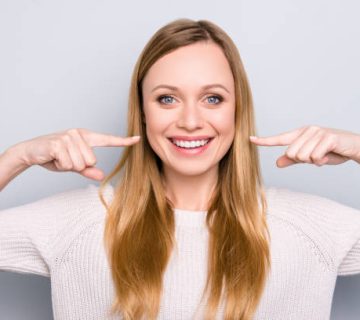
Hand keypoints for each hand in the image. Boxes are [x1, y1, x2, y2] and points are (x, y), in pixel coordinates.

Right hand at [14, 128, 140, 180]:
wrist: (30, 152)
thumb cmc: (54, 157)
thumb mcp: (74, 165)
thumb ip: (88, 170)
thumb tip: (102, 176)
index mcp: (86, 137)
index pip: (108, 140)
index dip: (123, 141)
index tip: (137, 139)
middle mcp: (79, 134)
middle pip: (92, 160)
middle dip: (78, 165)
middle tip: (65, 159)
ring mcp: (69, 136)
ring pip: (81, 163)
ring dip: (68, 165)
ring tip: (58, 158)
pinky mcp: (59, 142)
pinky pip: (69, 163)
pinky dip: (61, 165)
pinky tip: (53, 157)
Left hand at [249, 125, 359, 167]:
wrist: (355, 148)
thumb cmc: (332, 152)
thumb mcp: (310, 157)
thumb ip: (294, 160)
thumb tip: (277, 163)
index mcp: (300, 134)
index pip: (279, 138)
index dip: (265, 140)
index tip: (250, 139)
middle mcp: (307, 130)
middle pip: (291, 154)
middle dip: (303, 160)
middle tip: (316, 157)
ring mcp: (318, 132)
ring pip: (302, 156)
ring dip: (313, 161)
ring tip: (323, 155)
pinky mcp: (328, 137)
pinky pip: (315, 157)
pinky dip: (322, 161)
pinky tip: (329, 155)